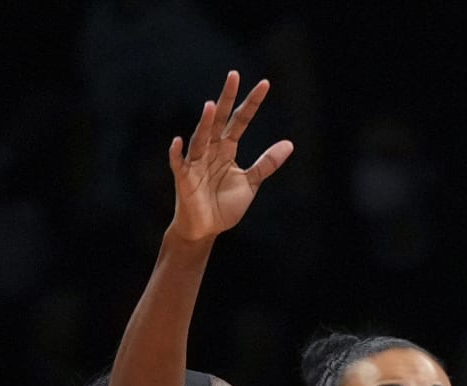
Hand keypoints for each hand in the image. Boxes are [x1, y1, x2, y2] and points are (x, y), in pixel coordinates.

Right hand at [167, 72, 294, 242]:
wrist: (206, 229)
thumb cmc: (224, 204)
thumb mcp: (251, 183)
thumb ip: (267, 163)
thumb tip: (289, 144)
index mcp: (227, 149)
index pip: (241, 121)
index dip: (252, 104)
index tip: (265, 84)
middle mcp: (211, 150)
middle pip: (220, 120)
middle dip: (227, 99)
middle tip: (234, 75)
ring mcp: (196, 162)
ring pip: (201, 138)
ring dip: (205, 123)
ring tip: (211, 106)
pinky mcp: (184, 178)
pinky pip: (179, 163)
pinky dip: (177, 153)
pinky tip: (178, 141)